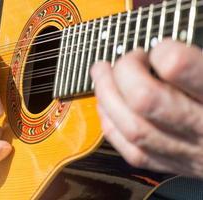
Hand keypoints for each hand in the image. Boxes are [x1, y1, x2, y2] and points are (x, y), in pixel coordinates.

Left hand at [91, 39, 202, 176]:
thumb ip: (195, 65)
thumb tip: (159, 52)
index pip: (179, 69)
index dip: (160, 52)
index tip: (157, 48)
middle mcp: (202, 127)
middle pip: (145, 100)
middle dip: (121, 73)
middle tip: (116, 61)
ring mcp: (185, 151)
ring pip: (133, 129)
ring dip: (106, 97)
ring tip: (101, 76)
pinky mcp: (171, 164)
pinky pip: (132, 151)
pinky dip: (110, 125)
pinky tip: (106, 106)